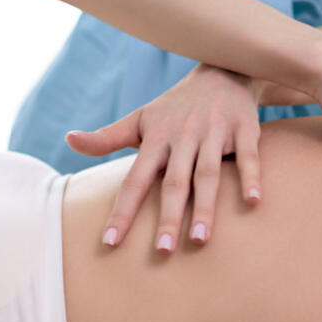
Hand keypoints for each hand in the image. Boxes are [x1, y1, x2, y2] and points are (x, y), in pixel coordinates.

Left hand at [65, 63, 260, 252]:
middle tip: (162, 252)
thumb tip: (69, 140)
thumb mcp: (139, 119)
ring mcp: (214, 133)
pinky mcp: (244, 129)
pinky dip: (250, 177)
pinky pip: (247, 157)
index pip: (134, 180)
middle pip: (173, 184)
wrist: (222, 69)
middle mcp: (183, 137)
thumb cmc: (175, 106)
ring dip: (206, 207)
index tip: (110, 242)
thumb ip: (106, 137)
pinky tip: (253, 202)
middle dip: (168, 218)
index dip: (123, 211)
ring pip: (208, 175)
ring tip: (201, 240)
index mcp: (155, 140)